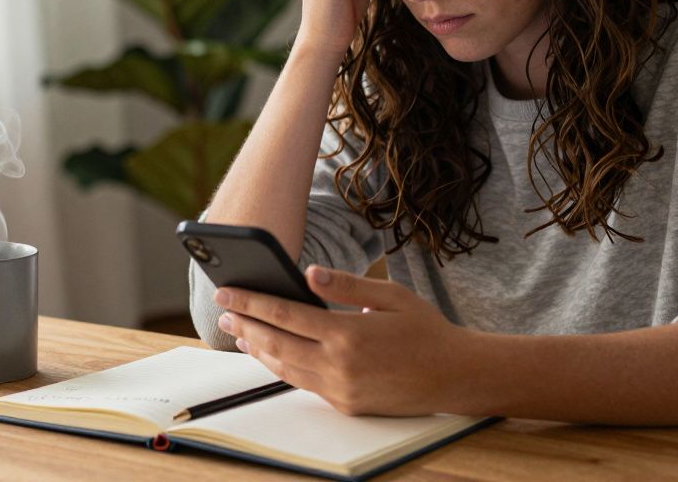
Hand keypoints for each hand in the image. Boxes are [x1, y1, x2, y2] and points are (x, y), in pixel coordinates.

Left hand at [213, 264, 470, 416]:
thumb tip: (309, 273)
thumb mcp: (391, 296)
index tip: (227, 292)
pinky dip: (282, 367)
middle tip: (222, 310)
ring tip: (239, 332)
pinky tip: (272, 354)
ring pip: (285, 368)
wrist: (455, 376)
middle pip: (276, 343)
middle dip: (245, 324)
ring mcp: (340, 389)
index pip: (285, 314)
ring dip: (258, 349)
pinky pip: (304, 384)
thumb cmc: (426, 330)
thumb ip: (347, 285)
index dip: (251, 302)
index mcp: (347, 333)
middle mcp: (339, 365)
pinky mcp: (346, 404)